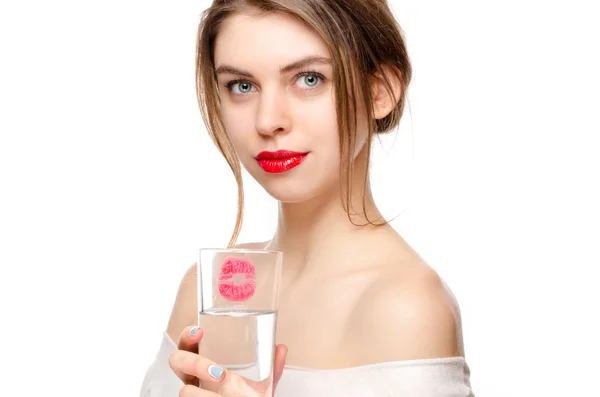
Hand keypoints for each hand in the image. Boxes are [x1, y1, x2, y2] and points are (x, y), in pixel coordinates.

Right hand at [169, 325, 287, 396]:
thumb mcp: (261, 384)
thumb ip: (271, 368)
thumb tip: (280, 348)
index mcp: (204, 365)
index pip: (187, 344)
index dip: (188, 335)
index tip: (200, 331)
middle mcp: (194, 379)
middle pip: (177, 361)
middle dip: (195, 363)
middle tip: (219, 373)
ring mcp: (193, 394)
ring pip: (183, 391)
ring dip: (200, 392)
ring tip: (221, 394)